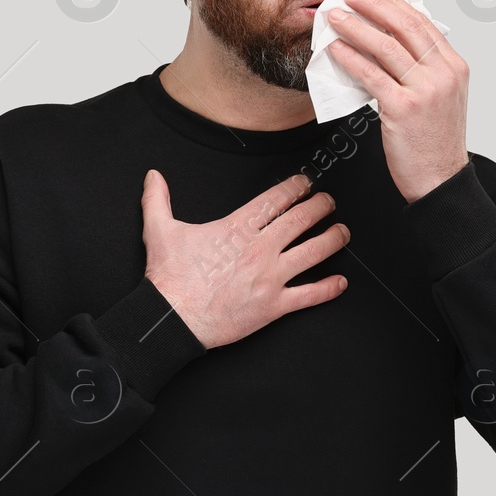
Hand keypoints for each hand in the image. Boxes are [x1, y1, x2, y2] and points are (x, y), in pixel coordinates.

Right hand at [141, 169, 349, 349]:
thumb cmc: (169, 278)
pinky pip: (309, 295)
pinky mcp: (273, 306)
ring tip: (343, 232)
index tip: (306, 184)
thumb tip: (153, 176)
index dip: (295, 188)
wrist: (171, 318)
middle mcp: (259, 249)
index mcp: (237, 228)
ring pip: (313, 253)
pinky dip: (329, 289)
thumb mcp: (160, 231)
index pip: (275, 200)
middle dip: (320, 207)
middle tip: (330, 202)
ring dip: (333, 240)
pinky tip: (341, 283)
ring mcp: (270, 278)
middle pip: (301, 221)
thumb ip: (158, 199)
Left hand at [327, 0, 470, 202]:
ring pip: (385, 46)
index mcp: (455, 66)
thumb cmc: (435, 142)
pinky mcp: (403, 108)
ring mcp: (425, 90)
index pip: (422, 23)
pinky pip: (371, 75)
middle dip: (374, 5)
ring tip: (335, 18)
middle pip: (405, 26)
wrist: (441, 180)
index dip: (394, 3)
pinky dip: (350, 58)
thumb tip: (389, 44)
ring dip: (356, 28)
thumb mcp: (441, 97)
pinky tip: (335, 50)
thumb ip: (423, 70)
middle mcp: (444, 73)